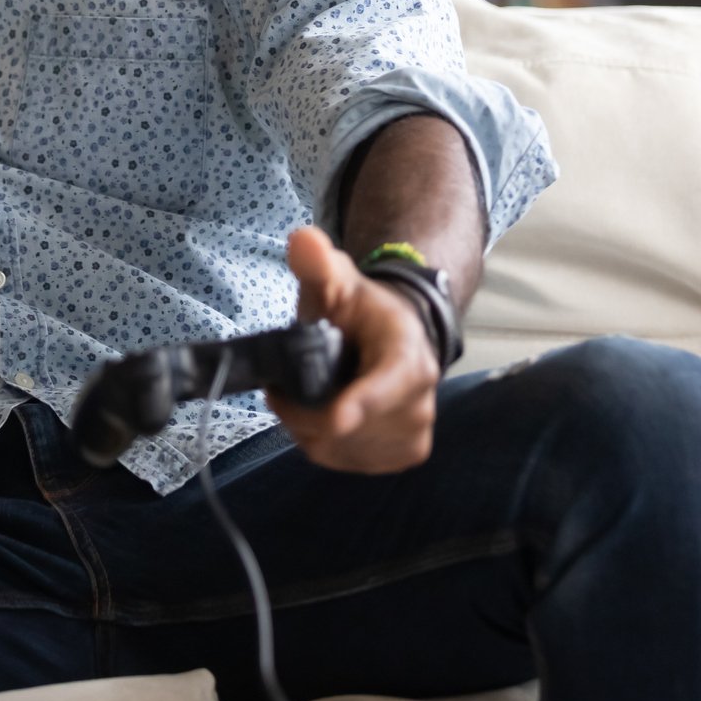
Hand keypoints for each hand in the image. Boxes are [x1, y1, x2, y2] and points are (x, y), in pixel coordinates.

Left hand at [264, 226, 440, 473]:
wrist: (400, 338)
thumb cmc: (363, 311)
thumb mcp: (339, 281)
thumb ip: (318, 263)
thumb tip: (303, 240)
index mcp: (408, 356)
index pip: (386, 386)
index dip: (361, 403)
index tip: (336, 418)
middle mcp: (419, 402)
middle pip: (345, 425)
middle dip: (301, 409)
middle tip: (281, 385)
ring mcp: (414, 434)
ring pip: (337, 448)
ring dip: (306, 427)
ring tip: (305, 394)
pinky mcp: (404, 456)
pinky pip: (343, 460)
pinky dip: (322, 443)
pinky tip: (322, 417)